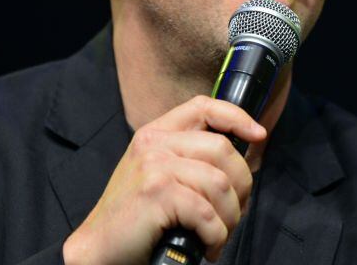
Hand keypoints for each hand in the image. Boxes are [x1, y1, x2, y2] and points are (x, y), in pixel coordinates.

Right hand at [62, 95, 266, 263]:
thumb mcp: (158, 175)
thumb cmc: (135, 218)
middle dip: (241, 186)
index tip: (258, 135)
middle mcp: (154, 144)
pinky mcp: (156, 194)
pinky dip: (215, 235)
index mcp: (156, 134)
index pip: (204, 107)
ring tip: (218, 234)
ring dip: (229, 217)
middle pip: (223, 150)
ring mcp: (154, 167)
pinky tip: (208, 246)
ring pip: (220, 184)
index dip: (237, 116)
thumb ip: (189, 158)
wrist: (98, 250)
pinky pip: (206, 213)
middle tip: (233, 214)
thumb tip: (242, 158)